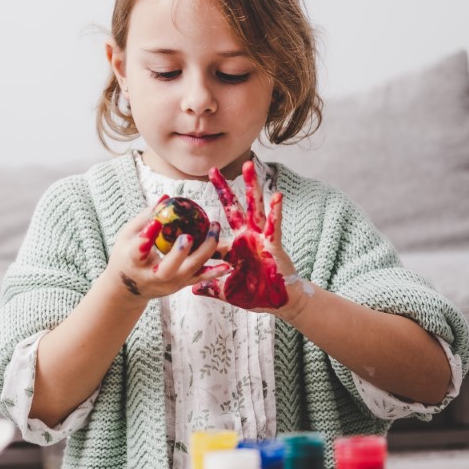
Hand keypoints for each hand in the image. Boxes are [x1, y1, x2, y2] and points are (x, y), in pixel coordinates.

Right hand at [102, 195, 231, 303]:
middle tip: (189, 236)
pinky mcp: (181, 286)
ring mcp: (168, 284)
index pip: (138, 252)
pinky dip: (215, 272)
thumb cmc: (127, 256)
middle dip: (178, 254)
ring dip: (204, 252)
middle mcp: (151, 277)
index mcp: (133, 263)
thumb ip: (145, 217)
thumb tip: (166, 197)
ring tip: (214, 229)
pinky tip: (228, 263)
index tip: (156, 222)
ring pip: (189, 272)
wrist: (128, 290)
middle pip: (167, 270)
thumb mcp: (127, 236)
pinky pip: (200, 278)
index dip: (146, 238)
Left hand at [193, 160, 304, 313]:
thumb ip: (211, 286)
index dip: (203, 220)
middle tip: (212, 169)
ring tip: (249, 166)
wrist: (279, 303)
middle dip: (224, 188)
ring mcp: (260, 237)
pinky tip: (277, 195)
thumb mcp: (227, 290)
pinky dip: (276, 211)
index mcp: (234, 246)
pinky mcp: (273, 244)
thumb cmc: (256, 295)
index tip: (188, 205)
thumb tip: (193, 289)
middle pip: (234, 207)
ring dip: (252, 186)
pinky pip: (273, 225)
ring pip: (255, 207)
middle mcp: (246, 236)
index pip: (215, 228)